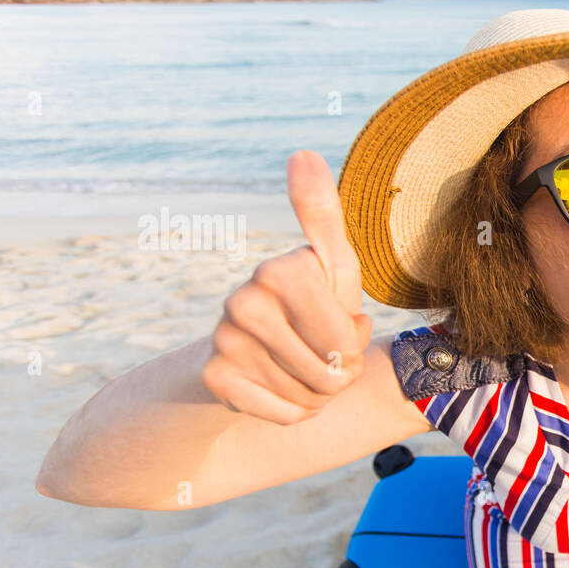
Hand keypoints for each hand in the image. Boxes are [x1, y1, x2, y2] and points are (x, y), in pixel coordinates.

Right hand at [202, 151, 372, 424]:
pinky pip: (287, 414)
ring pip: (311, 396)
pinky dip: (293, 411)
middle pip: (333, 369)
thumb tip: (303, 152)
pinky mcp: (215, 379)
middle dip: (338, 373)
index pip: (349, 336)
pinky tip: (274, 388)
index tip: (334, 322)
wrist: (243, 357)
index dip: (353, 341)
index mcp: (281, 270)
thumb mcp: (330, 268)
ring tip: (297, 367)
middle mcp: (244, 299)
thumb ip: (325, 217)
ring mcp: (225, 340)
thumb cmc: (305, 309)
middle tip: (318, 352)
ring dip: (317, 393)